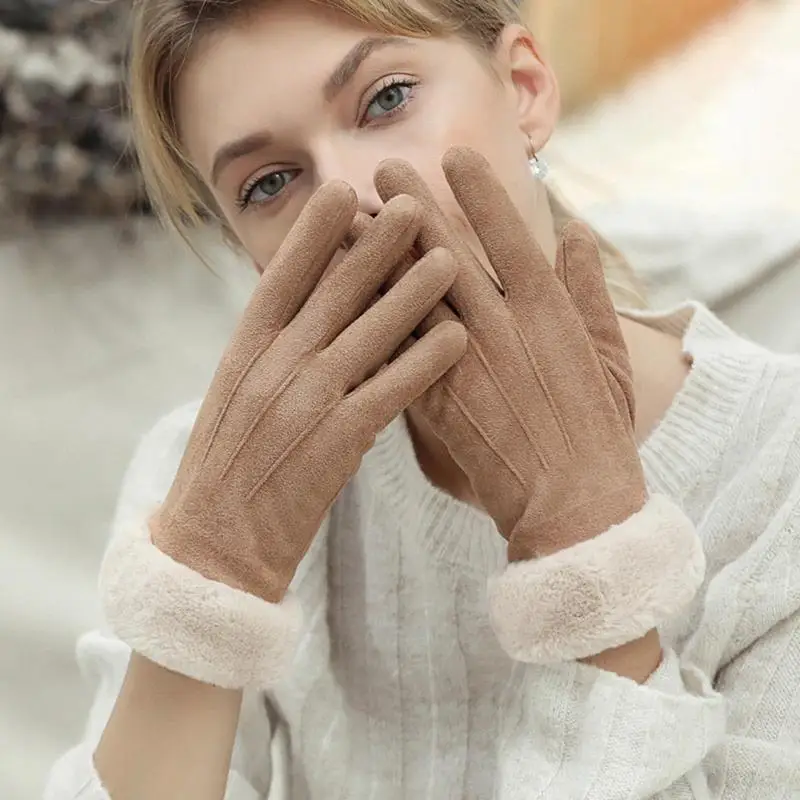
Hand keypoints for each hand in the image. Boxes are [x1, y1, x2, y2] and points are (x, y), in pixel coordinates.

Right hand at [152, 181, 466, 602]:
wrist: (215, 547)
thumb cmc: (229, 470)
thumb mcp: (237, 399)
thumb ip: (271, 354)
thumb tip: (309, 312)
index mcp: (243, 352)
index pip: (280, 279)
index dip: (314, 234)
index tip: (343, 193)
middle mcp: (273, 367)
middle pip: (332, 294)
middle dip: (376, 246)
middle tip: (413, 204)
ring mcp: (304, 403)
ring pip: (368, 335)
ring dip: (413, 294)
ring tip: (452, 257)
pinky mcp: (335, 443)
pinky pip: (388, 392)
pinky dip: (424, 363)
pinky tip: (457, 337)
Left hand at [375, 148, 645, 560]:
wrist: (571, 505)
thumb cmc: (598, 432)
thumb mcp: (610, 357)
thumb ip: (590, 291)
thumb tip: (576, 231)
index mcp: (548, 313)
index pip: (509, 237)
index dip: (479, 193)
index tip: (453, 154)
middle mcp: (502, 330)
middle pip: (447, 256)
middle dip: (413, 207)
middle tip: (381, 168)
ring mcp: (463, 365)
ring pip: (410, 297)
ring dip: (378, 253)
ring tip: (349, 217)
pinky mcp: (436, 402)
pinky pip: (395, 351)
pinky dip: (370, 318)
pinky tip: (342, 292)